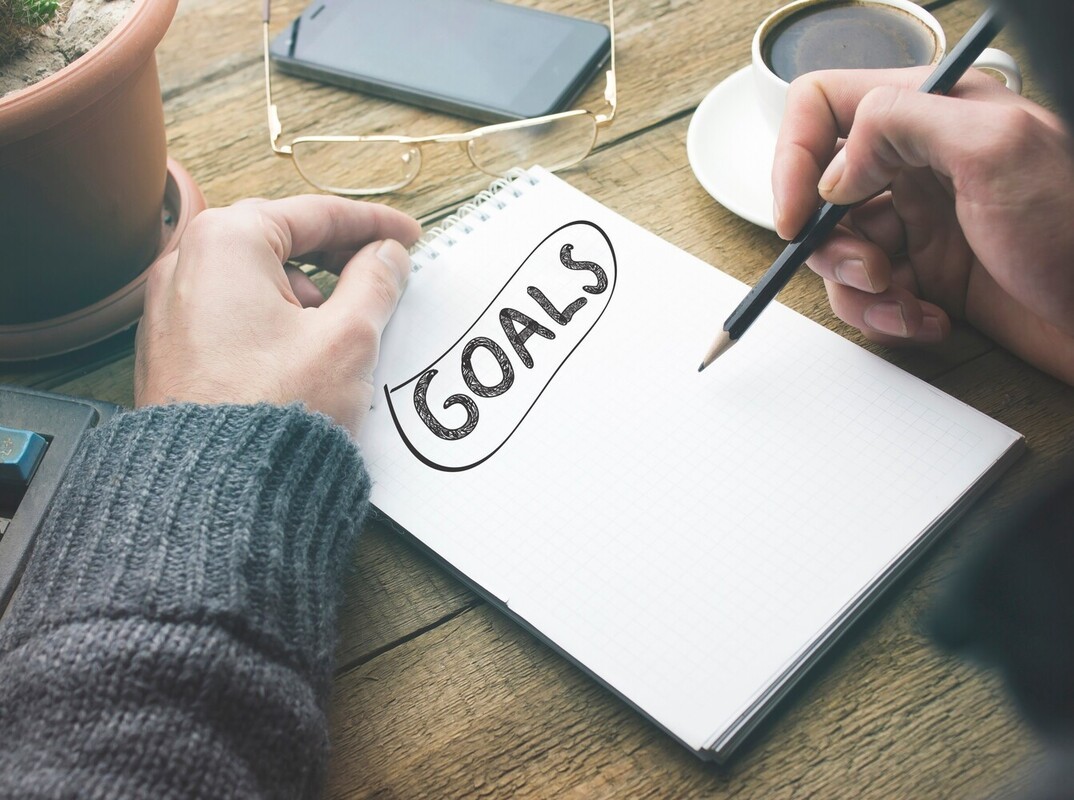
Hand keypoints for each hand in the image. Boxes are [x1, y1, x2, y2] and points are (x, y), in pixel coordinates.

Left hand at [135, 195, 421, 434]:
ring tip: (344, 331)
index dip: (373, 225)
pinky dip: (276, 322)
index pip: (316, 215)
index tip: (409, 237)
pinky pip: (234, 315)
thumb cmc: (277, 410)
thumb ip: (376, 282)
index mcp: (226, 241)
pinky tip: (305, 356)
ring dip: (308, 294)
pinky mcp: (172, 350)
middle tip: (383, 275)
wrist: (216, 494)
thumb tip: (387, 256)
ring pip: (257, 281)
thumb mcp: (348, 339)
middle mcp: (185, 264)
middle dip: (338, 259)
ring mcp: (170, 309)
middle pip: (281, 241)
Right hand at [772, 67, 1073, 384]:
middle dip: (830, 242)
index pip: (824, 106)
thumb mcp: (999, 150)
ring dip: (858, 288)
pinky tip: (929, 318)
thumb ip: (904, 125)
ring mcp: (920, 220)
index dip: (793, 157)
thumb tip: (834, 167)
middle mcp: (919, 162)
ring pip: (836, 251)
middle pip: (818, 192)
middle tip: (873, 268)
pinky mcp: (925, 273)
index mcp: (934, 112)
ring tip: (905, 300)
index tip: (797, 215)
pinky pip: (866, 294)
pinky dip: (884, 316)